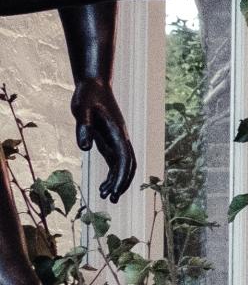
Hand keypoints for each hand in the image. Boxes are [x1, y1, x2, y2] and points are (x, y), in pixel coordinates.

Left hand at [68, 82, 132, 203]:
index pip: (124, 159)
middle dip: (122, 183)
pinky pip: (115, 162)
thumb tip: (84, 149)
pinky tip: (103, 185)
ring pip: (123, 166)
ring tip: (105, 196)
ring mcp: (117, 141)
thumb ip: (84, 127)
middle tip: (112, 199)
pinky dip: (112, 175)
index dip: (121, 176)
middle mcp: (121, 139)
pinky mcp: (110, 141)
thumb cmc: (88, 95)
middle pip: (128, 165)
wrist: (94, 85)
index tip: (115, 191)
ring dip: (117, 182)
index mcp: (117, 133)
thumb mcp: (82, 109)